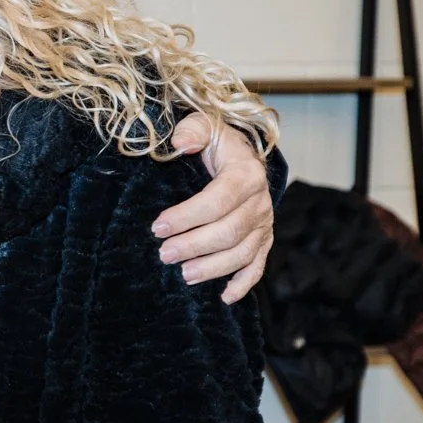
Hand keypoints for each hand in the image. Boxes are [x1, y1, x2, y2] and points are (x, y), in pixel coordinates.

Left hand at [153, 117, 273, 304]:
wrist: (240, 154)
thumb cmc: (215, 142)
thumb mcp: (203, 125)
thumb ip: (191, 130)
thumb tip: (180, 142)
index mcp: (246, 174)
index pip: (218, 200)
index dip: (188, 216)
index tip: (158, 226)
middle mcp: (260, 201)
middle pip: (229, 231)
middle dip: (194, 245)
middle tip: (164, 254)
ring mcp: (264, 223)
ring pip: (243, 252)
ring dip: (214, 267)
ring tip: (184, 275)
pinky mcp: (263, 239)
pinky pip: (258, 265)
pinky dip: (244, 283)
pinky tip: (225, 297)